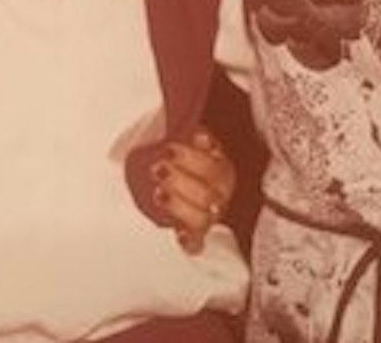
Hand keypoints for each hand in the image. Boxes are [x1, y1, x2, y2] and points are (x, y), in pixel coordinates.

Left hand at [152, 128, 235, 253]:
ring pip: (203, 218)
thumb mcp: (191, 144)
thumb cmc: (186, 163)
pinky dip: (190, 241)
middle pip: (207, 193)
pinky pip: (197, 245)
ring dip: (180, 206)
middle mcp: (220, 196)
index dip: (191, 158)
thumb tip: (196, 136)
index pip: (213, 167)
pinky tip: (179, 234)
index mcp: (222, 170)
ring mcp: (210, 218)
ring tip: (159, 194)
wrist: (186, 184)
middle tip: (158, 169)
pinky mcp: (197, 237)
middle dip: (179, 180)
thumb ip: (197, 140)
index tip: (168, 149)